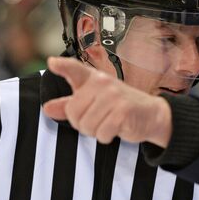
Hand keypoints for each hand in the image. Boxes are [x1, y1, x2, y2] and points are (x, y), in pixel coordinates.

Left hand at [42, 56, 171, 146]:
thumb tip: (47, 108)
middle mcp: (102, 83)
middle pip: (74, 112)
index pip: (75, 69)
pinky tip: (116, 128)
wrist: (151, 115)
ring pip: (86, 125)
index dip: (63, 66)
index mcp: (93, 79)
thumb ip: (69, 105)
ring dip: (95, 132)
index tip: (52, 62)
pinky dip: (106, 137)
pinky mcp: (123, 111)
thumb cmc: (119, 108)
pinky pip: (101, 133)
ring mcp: (113, 96)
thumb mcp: (93, 103)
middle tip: (98, 120)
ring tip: (108, 123)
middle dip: (82, 124)